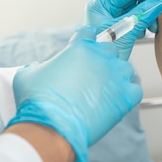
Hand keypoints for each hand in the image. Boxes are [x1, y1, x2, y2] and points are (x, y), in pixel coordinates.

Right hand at [8, 27, 142, 161]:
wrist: (51, 128)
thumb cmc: (38, 102)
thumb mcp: (27, 74)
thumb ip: (38, 65)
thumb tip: (39, 68)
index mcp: (80, 47)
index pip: (88, 33)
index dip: (84, 42)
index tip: (82, 53)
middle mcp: (101, 56)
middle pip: (109, 49)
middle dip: (101, 59)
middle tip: (92, 75)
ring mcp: (116, 75)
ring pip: (124, 68)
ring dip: (116, 76)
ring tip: (104, 91)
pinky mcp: (126, 95)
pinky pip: (134, 90)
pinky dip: (128, 94)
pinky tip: (115, 102)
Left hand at [85, 0, 161, 58]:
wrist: (100, 75)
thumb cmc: (103, 53)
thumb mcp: (126, 30)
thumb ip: (143, 13)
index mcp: (101, 5)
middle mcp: (106, 10)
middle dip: (151, 2)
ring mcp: (113, 19)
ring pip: (137, 9)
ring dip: (150, 14)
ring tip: (155, 24)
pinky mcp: (120, 28)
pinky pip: (137, 19)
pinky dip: (145, 22)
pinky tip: (149, 29)